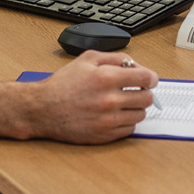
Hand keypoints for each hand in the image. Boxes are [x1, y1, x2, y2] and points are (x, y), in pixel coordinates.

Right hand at [28, 51, 157, 143]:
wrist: (43, 109)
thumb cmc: (62, 84)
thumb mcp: (87, 59)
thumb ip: (115, 58)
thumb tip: (135, 64)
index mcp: (107, 78)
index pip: (146, 78)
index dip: (150, 78)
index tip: (149, 80)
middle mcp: (110, 100)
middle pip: (147, 98)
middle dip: (144, 92)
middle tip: (135, 91)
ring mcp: (108, 120)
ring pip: (140, 115)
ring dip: (136, 108)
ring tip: (123, 103)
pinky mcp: (104, 135)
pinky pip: (129, 130)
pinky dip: (126, 122)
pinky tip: (116, 115)